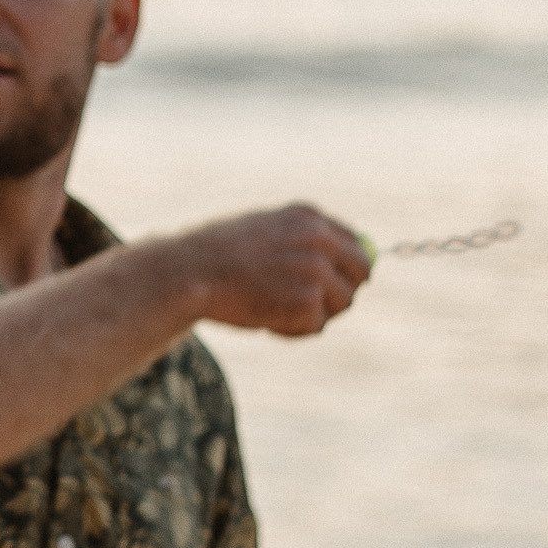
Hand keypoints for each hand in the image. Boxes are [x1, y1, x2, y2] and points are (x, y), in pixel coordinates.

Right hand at [171, 203, 370, 336]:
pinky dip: (292, 331)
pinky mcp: (307, 301)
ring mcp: (316, 270)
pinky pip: (316, 326)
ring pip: (342, 303)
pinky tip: (265, 322)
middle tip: (308, 307)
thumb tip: (332, 265)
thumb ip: (297, 241)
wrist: (187, 273)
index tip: (328, 284)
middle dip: (338, 293)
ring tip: (274, 312)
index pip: (355, 244)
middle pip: (361, 274)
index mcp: (308, 216)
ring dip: (313, 314)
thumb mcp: (260, 231)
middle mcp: (319, 239)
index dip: (344, 269)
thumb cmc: (212, 256)